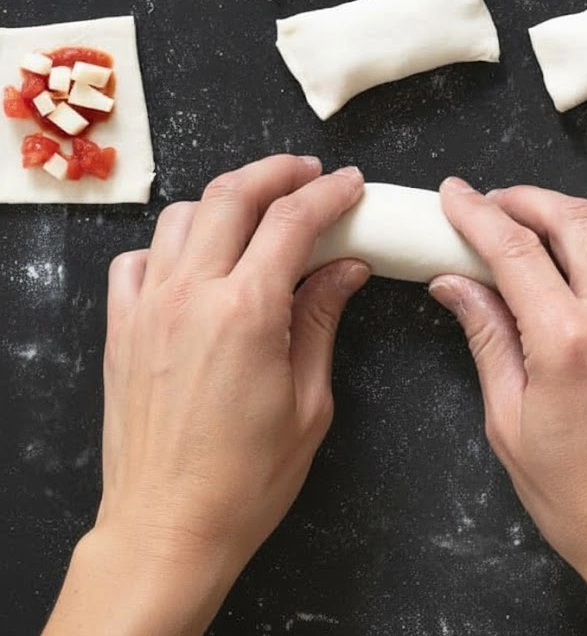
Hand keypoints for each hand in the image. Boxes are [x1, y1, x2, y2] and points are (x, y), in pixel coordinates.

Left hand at [44, 155, 368, 635]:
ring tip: (255, 209)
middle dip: (277, 171)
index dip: (329, 193)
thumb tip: (346, 268)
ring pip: (183, 215)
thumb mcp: (309, 403)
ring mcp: (149, 306)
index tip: (350, 184)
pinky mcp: (121, 327)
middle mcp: (192, 294)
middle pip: (233, 194)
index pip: (293, 221)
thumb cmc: (245, 480)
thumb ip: (322, 321)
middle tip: (308, 173)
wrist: (166, 528)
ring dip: (225, 199)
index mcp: (247, 311)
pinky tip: (193, 260)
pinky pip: (137, 259)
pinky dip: (170, 244)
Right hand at [431, 180, 586, 635]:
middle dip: (525, 199)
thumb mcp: (509, 422)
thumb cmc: (576, 496)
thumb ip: (486, 337)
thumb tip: (452, 282)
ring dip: (575, 223)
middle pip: (572, 217)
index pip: (513, 248)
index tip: (454, 194)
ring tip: (546, 243)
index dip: (476, 212)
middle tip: (495, 207)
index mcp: (566, 342)